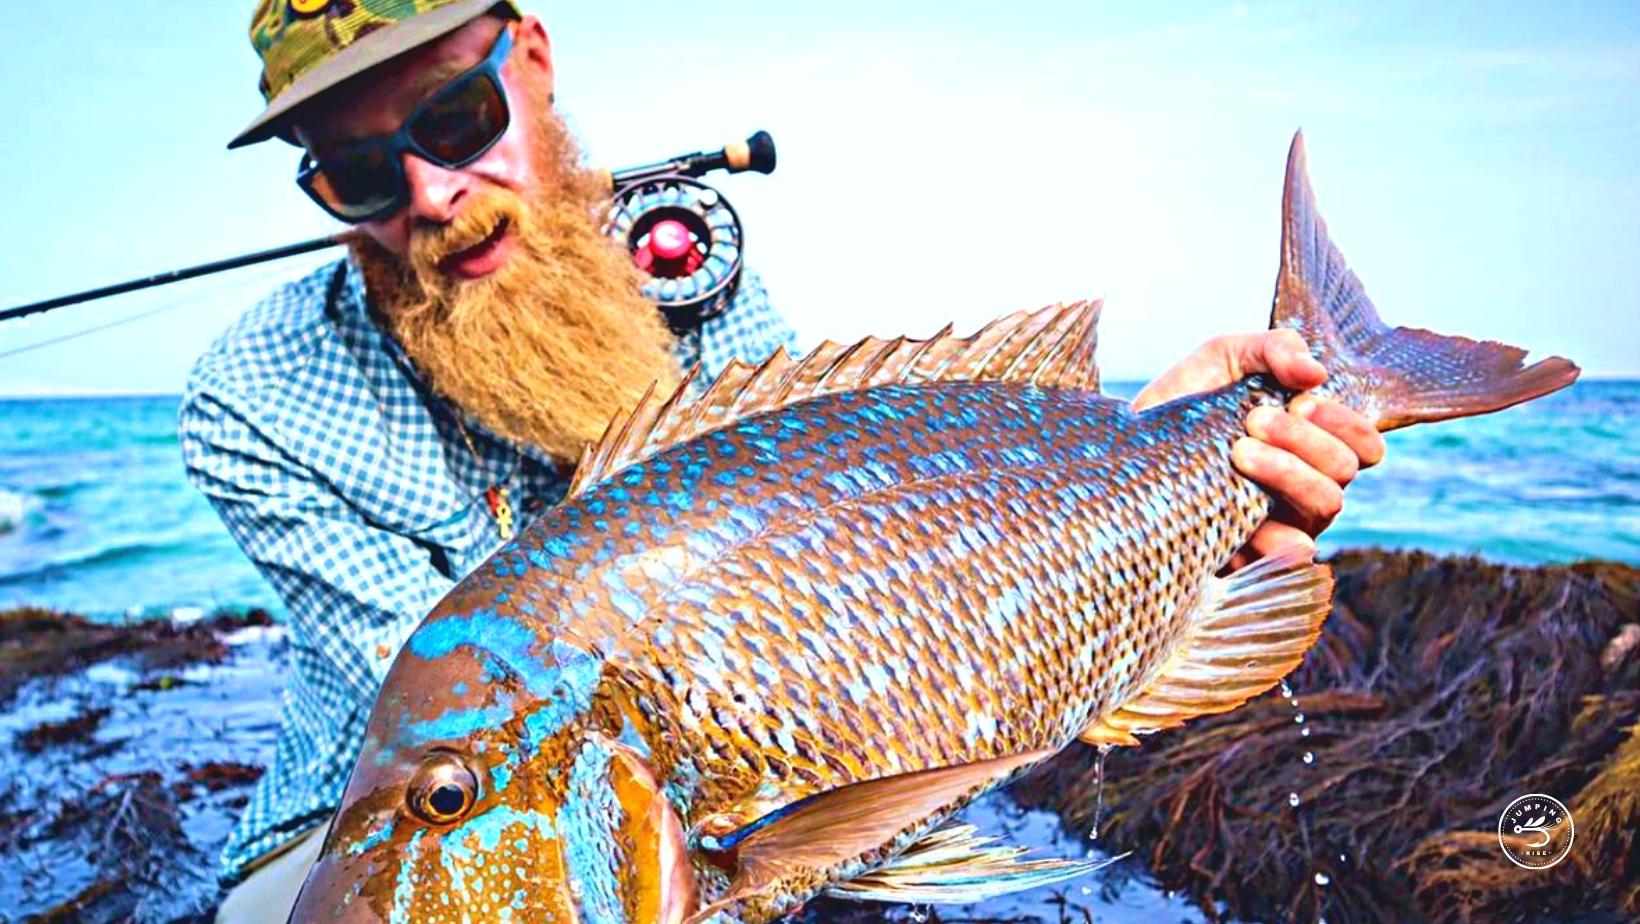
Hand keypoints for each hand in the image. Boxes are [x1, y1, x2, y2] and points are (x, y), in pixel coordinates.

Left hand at [1131, 329, 1385, 569]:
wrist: (1125, 449)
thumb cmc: (1186, 404)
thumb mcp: (1225, 358)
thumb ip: (1274, 350)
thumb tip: (1316, 372)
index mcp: (1312, 442)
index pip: (1365, 443)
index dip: (1347, 424)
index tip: (1299, 403)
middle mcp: (1307, 483)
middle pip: (1344, 469)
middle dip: (1304, 440)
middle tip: (1252, 420)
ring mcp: (1284, 521)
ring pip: (1325, 505)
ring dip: (1288, 473)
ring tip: (1237, 453)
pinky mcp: (1250, 553)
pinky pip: (1284, 556)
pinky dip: (1276, 539)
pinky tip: (1247, 519)